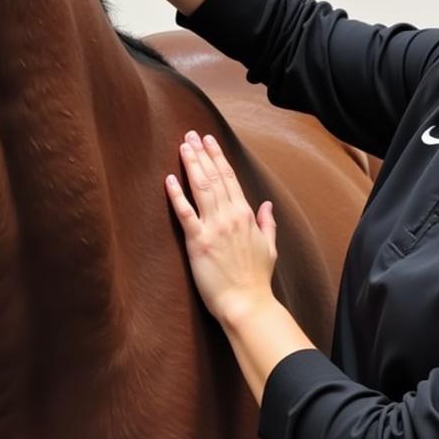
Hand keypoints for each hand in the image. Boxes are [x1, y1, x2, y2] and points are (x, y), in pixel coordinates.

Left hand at [166, 131, 277, 326]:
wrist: (247, 304)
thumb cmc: (257, 280)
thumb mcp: (270, 248)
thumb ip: (267, 224)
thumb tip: (267, 205)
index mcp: (247, 215)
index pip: (230, 178)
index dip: (218, 157)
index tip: (209, 141)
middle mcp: (231, 216)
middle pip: (214, 177)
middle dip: (202, 153)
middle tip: (191, 135)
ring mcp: (214, 228)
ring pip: (201, 188)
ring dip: (191, 164)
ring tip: (183, 146)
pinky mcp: (198, 243)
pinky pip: (185, 213)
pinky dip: (177, 195)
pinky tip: (169, 179)